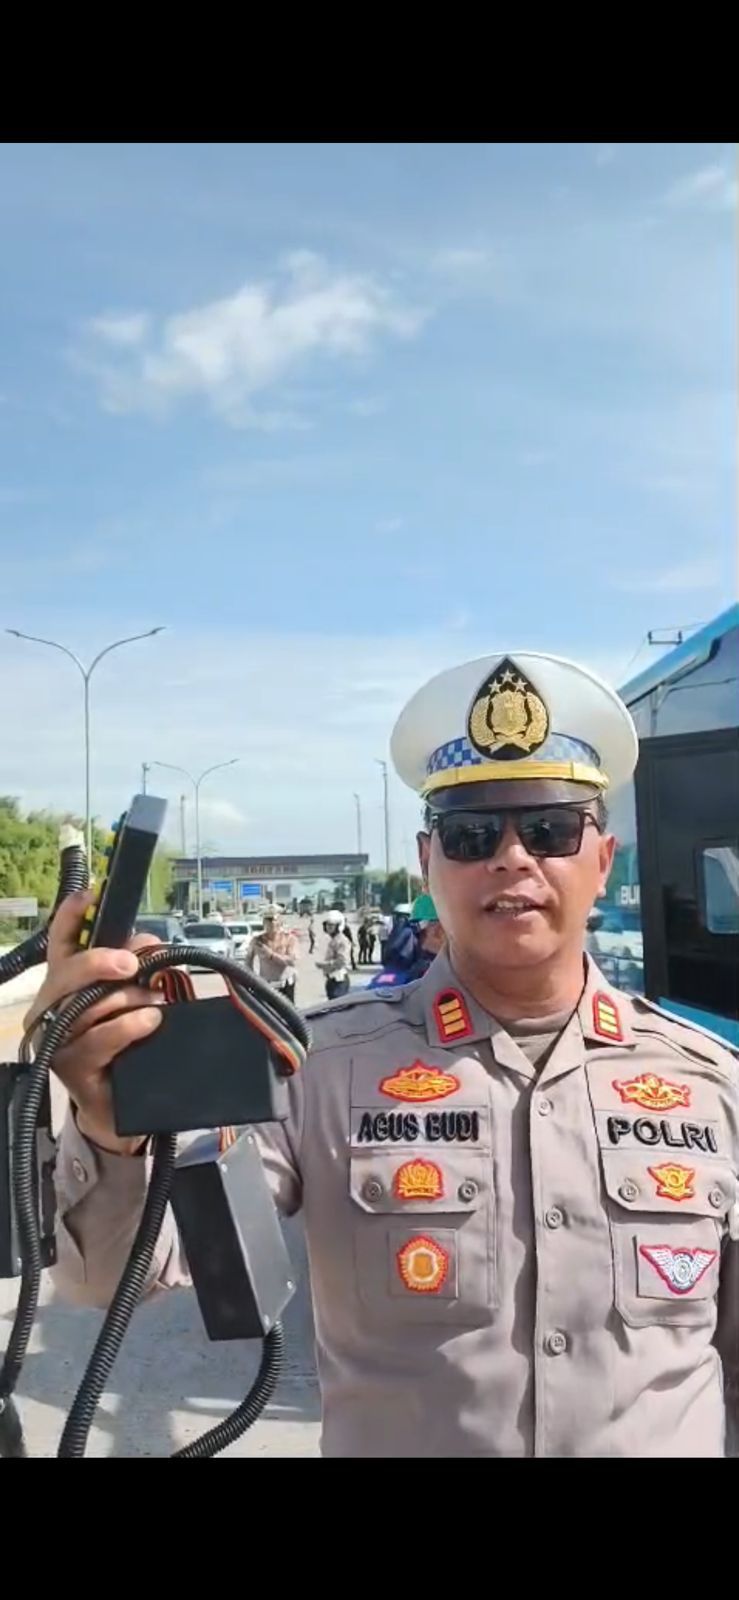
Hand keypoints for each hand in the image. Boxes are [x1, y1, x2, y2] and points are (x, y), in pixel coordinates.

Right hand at [24, 891, 164, 1155]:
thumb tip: (147, 943)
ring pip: (85, 1006)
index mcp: (64, 984)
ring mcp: (56, 1039)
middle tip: (131, 962)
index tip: (89, 893)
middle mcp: (52, 1008)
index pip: (61, 943)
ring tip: (155, 1005)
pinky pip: (98, 1039)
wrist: (116, 1106)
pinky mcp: (70, 1067)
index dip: (70, 916)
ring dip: (127, 1000)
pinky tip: (149, 1023)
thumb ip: (134, 971)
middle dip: (99, 961)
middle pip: (66, 972)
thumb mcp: (130, 1001)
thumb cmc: (121, 1046)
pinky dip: (127, 1027)